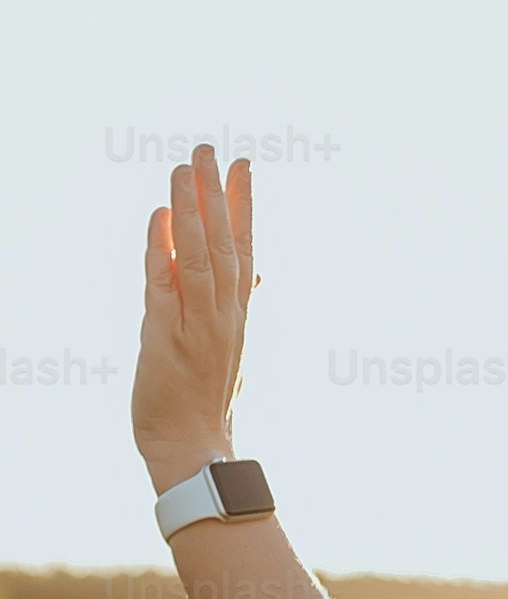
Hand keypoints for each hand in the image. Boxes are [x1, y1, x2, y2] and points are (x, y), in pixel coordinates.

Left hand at [131, 144, 253, 494]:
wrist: (192, 449)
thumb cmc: (203, 403)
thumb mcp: (228, 349)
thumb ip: (235, 305)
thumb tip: (255, 272)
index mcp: (236, 316)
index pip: (243, 250)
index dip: (244, 207)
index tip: (243, 167)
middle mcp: (223, 316)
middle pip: (224, 244)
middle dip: (217, 194)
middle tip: (210, 150)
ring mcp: (197, 326)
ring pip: (198, 257)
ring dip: (192, 210)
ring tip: (185, 168)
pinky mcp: (167, 338)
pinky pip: (164, 284)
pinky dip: (161, 249)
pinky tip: (159, 216)